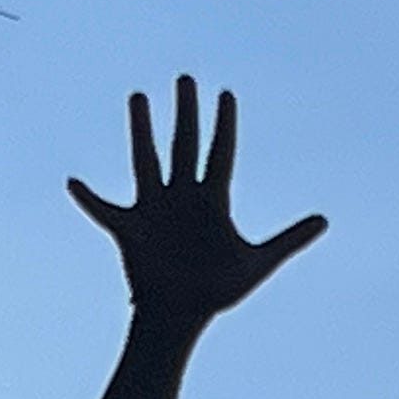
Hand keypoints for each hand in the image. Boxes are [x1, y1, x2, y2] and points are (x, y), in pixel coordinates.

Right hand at [69, 78, 326, 325]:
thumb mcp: (258, 263)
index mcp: (212, 201)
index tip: (227, 94)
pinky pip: (103, 210)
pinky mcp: (129, 228)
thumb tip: (325, 221)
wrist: (180, 319)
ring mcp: (154, 209)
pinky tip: (73, 182)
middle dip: (186, 112)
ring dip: (142, 130)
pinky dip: (88, 199)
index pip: (221, 153)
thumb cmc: (216, 293)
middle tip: (186, 79)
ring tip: (139, 96)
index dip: (225, 124)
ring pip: (147, 161)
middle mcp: (182, 197)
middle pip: (185, 145)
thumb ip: (289, 240)